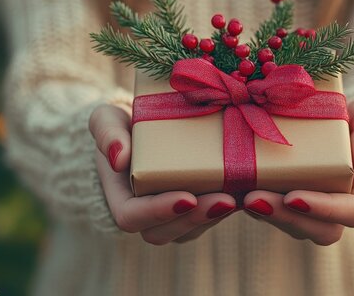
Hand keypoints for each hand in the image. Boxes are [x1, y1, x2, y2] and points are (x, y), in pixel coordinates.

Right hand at [89, 104, 236, 244]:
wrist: (138, 130)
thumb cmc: (120, 126)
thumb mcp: (105, 121)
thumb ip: (106, 135)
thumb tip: (119, 158)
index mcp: (119, 198)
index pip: (132, 217)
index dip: (158, 211)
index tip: (186, 197)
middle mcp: (144, 214)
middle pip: (165, 231)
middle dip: (196, 218)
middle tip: (225, 200)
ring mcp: (169, 216)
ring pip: (192, 229)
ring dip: (216, 216)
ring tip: (241, 196)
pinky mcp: (192, 210)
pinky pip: (208, 218)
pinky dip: (227, 207)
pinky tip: (247, 191)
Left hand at [242, 99, 353, 244]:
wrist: (337, 118)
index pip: (352, 213)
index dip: (324, 210)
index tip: (293, 196)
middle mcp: (336, 208)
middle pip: (317, 229)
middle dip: (284, 217)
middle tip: (254, 199)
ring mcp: (310, 209)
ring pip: (290, 224)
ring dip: (264, 214)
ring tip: (238, 195)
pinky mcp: (286, 202)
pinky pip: (271, 213)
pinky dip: (251, 204)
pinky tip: (231, 189)